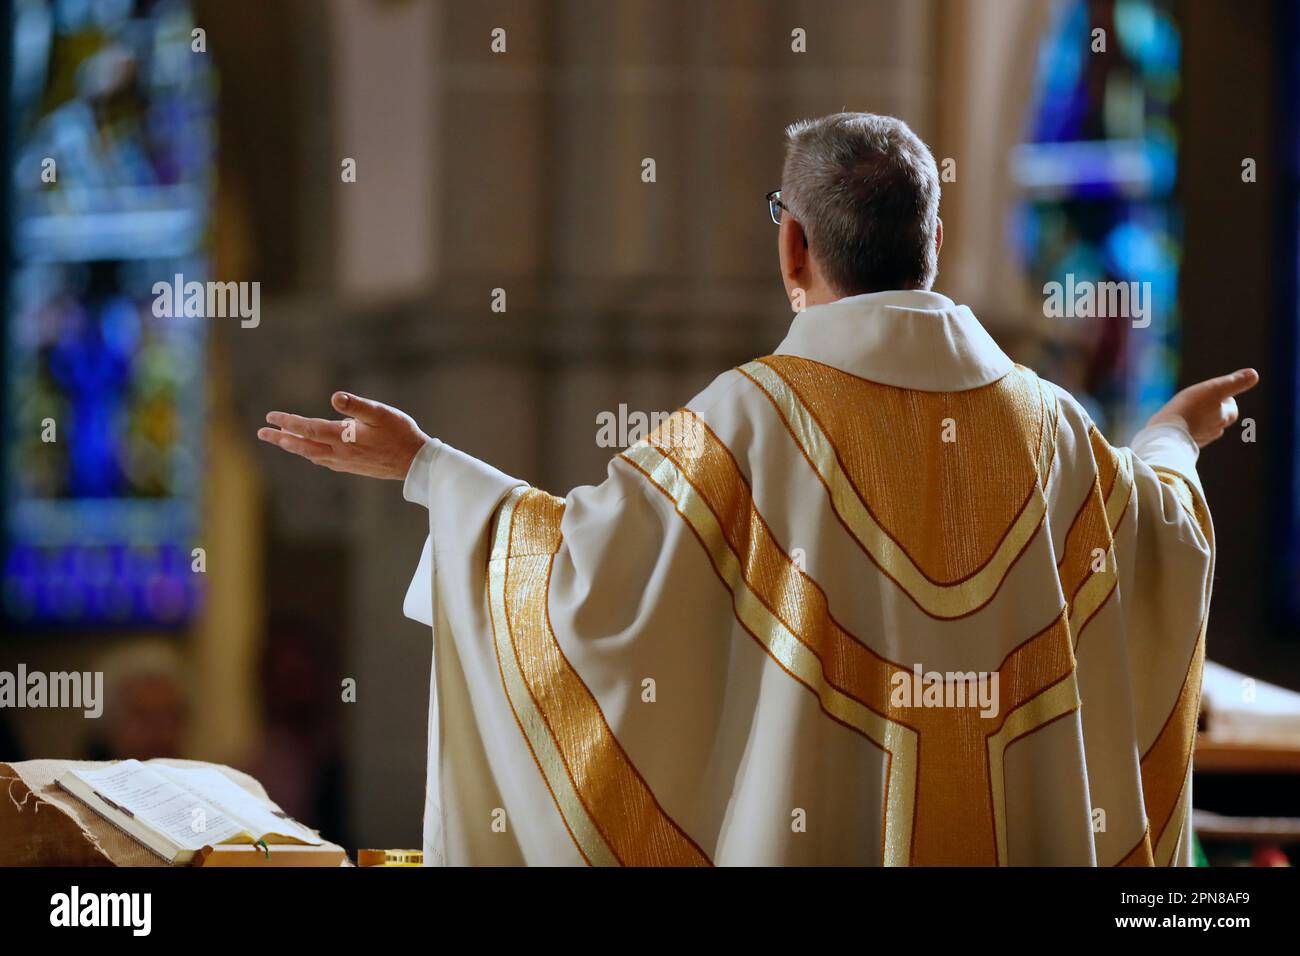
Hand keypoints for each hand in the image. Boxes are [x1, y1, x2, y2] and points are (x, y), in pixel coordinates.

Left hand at [257, 392, 430, 479]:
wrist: (415, 462)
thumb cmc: (401, 433)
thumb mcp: (381, 413)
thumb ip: (357, 405)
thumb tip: (335, 397)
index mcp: (344, 437)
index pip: (308, 428)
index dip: (288, 422)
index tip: (271, 416)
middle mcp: (339, 453)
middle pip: (303, 446)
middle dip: (282, 438)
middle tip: (263, 433)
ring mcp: (344, 462)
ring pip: (311, 455)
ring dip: (293, 446)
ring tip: (281, 441)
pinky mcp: (351, 467)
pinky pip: (323, 460)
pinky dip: (310, 454)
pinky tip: (310, 451)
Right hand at [1145, 368, 1258, 447]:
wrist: (1165, 432)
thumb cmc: (1190, 408)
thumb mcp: (1214, 389)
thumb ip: (1234, 383)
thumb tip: (1254, 374)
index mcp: (1223, 418)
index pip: (1232, 410)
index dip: (1226, 401)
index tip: (1216, 394)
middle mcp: (1214, 431)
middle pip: (1219, 421)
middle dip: (1214, 413)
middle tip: (1202, 403)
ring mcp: (1198, 440)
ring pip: (1204, 430)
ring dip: (1200, 422)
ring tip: (1188, 414)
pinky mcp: (1182, 445)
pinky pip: (1189, 437)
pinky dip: (1187, 431)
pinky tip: (1177, 426)